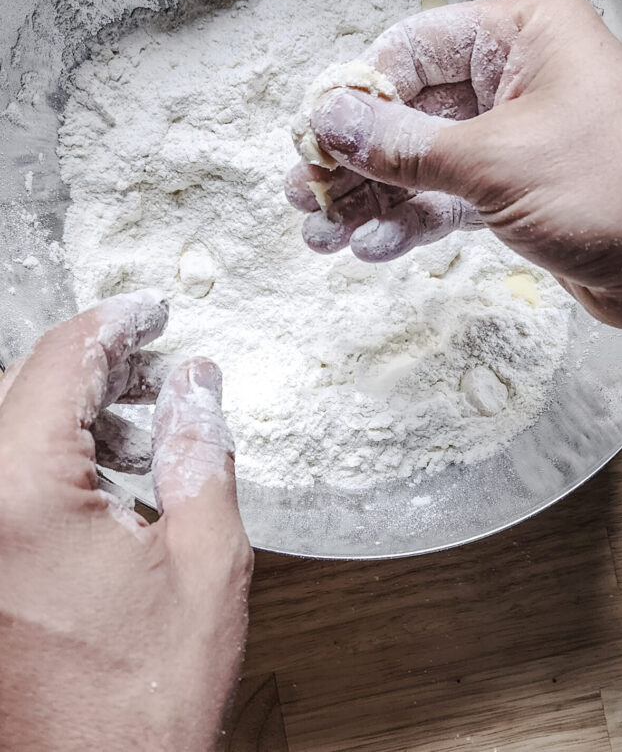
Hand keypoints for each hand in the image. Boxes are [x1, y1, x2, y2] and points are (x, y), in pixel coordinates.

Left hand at [0, 291, 252, 751]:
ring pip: (2, 429)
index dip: (114, 323)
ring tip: (139, 433)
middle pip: (18, 387)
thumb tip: (195, 382)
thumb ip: (200, 451)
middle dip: (94, 367)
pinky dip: (44, 459)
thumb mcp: (206, 564)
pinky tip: (101, 481)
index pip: (58, 363)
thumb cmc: (140, 706)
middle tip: (157, 370)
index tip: (151, 310)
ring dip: (68, 412)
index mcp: (20, 497)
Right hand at [286, 0, 621, 328]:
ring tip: (323, 232)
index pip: (414, 47)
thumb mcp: (493, 161)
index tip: (314, 133)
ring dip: (376, 197)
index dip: (358, 92)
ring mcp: (521, 135)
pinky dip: (415, 220)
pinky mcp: (521, 187)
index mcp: (525, 34)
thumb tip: (332, 120)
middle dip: (359, 157)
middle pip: (413, 109)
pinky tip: (375, 245)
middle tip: (306, 191)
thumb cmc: (618, 189)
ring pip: (427, 159)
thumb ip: (403, 144)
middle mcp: (522, 76)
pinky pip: (451, 196)